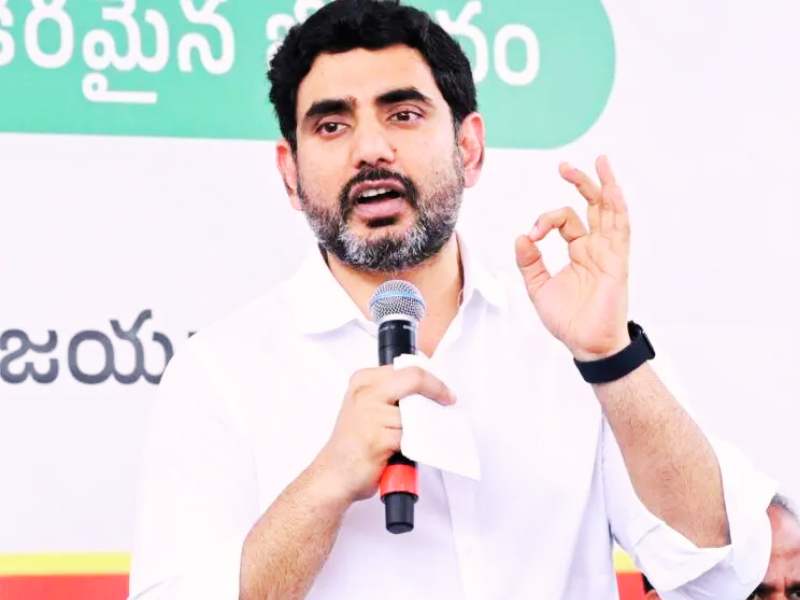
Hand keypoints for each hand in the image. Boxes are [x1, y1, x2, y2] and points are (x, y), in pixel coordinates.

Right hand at [312, 366, 455, 503]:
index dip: (433, 379)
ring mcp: (371, 415)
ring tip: (412, 436)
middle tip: (447, 403)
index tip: (445, 391)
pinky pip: (412, 437)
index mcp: (363, 380)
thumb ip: (394, 393)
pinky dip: (416, 444)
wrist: (334, 475)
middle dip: (437, 393)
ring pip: (417, 412)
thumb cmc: (354, 444)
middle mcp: (365, 392)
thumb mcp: (369, 407)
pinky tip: (406, 451)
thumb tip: (430, 391)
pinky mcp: (379, 438)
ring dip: (423, 425)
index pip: (408, 368)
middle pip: (415, 380)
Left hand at [515, 155, 630, 360]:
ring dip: (604, 185)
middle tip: (564, 166)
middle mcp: (596, 247)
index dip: (545, 220)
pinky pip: (620, 228)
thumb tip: (521, 236)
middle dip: (581, 183)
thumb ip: (529, 262)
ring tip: (598, 161)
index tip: (532, 235)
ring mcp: (610, 252)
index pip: (565, 221)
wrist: (586, 344)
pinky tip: (612, 187)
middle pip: (593, 206)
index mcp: (579, 252)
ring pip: (610, 211)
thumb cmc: (567, 320)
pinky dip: (616, 206)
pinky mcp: (618, 261)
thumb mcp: (539, 287)